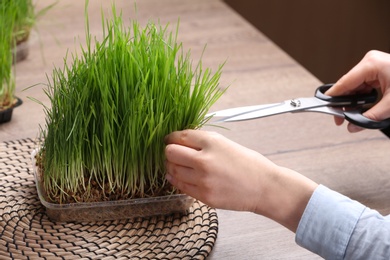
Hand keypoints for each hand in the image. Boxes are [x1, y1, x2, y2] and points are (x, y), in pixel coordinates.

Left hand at [165, 129, 316, 230]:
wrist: (264, 187)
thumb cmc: (247, 163)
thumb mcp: (225, 143)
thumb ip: (202, 141)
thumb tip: (179, 140)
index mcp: (211, 142)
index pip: (179, 136)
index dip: (171, 137)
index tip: (170, 140)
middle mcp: (204, 160)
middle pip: (170, 152)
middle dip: (169, 151)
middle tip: (173, 153)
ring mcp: (203, 180)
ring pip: (172, 170)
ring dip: (172, 166)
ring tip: (179, 165)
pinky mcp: (204, 196)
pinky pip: (180, 186)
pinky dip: (177, 179)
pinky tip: (182, 176)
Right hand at [326, 50, 389, 131]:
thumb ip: (370, 116)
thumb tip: (353, 125)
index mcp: (371, 64)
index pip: (344, 82)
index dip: (334, 97)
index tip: (325, 107)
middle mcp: (371, 62)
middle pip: (348, 84)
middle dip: (345, 102)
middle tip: (340, 118)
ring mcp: (375, 65)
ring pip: (356, 86)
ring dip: (354, 100)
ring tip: (352, 114)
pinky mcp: (379, 71)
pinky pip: (364, 85)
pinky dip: (362, 96)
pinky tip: (362, 106)